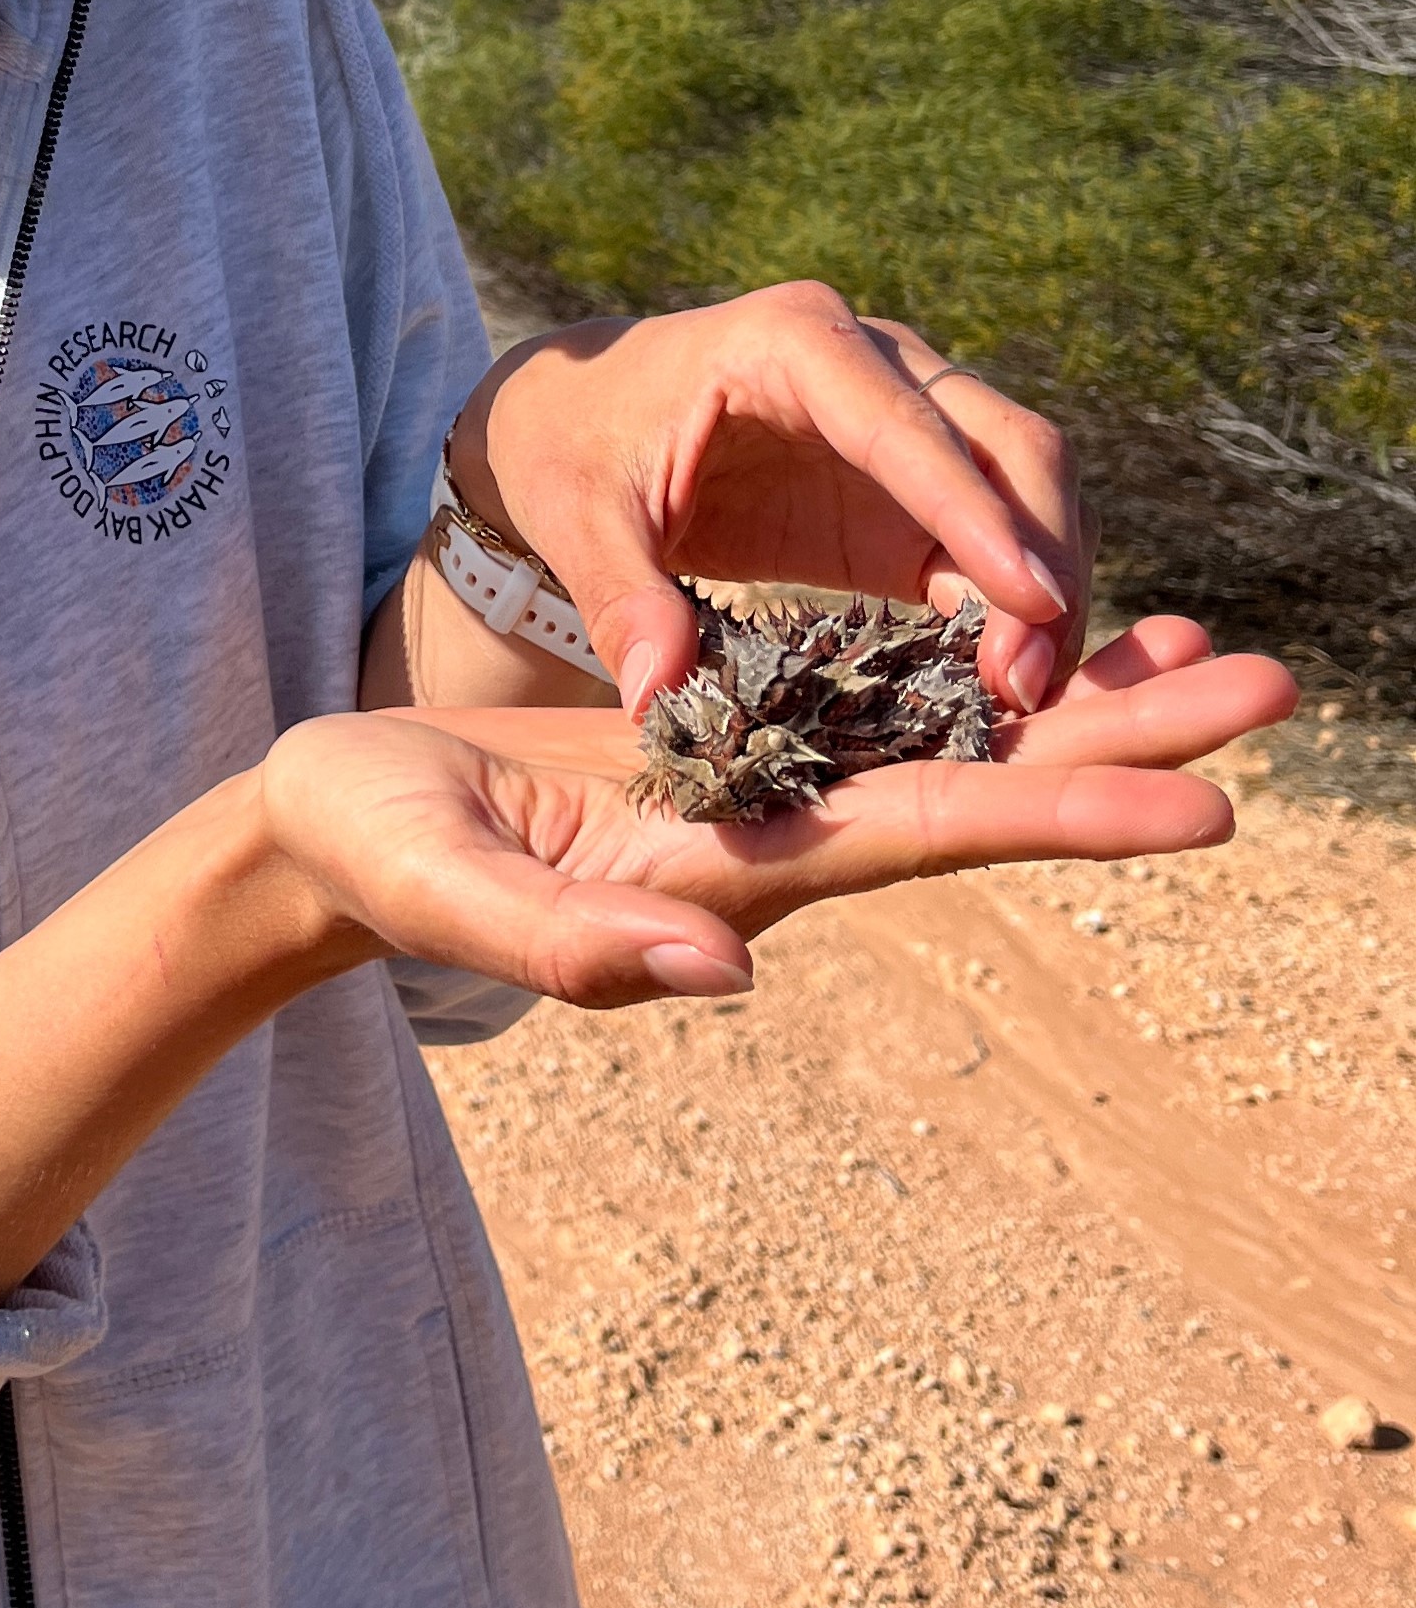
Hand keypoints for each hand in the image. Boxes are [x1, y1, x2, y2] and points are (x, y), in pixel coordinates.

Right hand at [263, 617, 1289, 1005]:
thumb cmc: (372, 853)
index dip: (1063, 819)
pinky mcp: (718, 739)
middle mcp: (769, 835)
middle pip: (979, 790)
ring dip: (1073, 704)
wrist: (335, 828)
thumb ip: (572, 949)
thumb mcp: (448, 892)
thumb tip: (726, 974)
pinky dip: (964, 667)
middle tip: (1272, 683)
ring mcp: (749, 787)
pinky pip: (871, 702)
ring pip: (944, 742)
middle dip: (1122, 744)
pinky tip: (1018, 633)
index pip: (922, 837)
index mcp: (724, 869)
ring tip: (1197, 647)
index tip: (1206, 803)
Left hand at [456, 283, 1092, 717]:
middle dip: (1037, 556)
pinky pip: (996, 532)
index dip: (971, 511)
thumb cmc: (574, 446)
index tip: (1030, 597)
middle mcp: (871, 356)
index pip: (903, 426)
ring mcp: (906, 412)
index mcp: (789, 340)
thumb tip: (656, 692)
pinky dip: (1016, 599)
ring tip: (1027, 693)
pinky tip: (1009, 678)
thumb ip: (619, 595)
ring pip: (1025, 484)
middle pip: (1005, 442)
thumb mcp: (576, 516)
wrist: (579, 417)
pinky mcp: (912, 481)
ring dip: (1045, 584)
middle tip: (1030, 681)